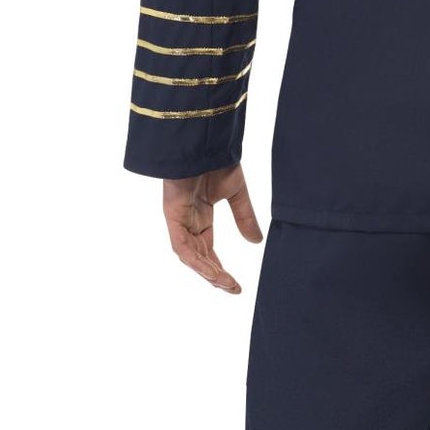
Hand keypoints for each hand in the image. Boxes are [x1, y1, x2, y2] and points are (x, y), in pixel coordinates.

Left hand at [162, 165, 262, 293]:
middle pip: (199, 257)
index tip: (236, 285)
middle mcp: (189, 221)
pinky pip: (182, 245)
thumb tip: (256, 242)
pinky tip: (211, 271)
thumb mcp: (237, 194)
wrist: (204, 141)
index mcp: (201, 216)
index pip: (207, 250)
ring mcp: (179, 219)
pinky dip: (196, 260)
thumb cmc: (218, 160)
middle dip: (214, 275)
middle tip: (232, 288)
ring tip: (225, 283)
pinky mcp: (173, 215)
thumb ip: (245, 217)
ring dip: (207, 272)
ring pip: (190, 256)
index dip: (220, 268)